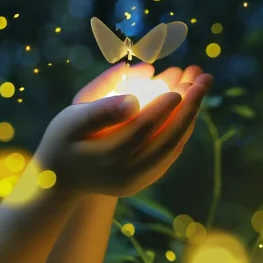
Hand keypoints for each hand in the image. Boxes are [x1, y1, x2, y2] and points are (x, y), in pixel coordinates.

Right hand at [35, 63, 213, 196]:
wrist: (58, 178)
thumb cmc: (61, 141)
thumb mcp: (70, 121)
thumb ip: (100, 110)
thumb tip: (134, 100)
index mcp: (108, 156)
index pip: (144, 128)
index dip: (164, 106)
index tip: (182, 84)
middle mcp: (126, 173)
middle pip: (166, 140)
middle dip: (188, 109)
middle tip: (204, 80)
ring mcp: (136, 181)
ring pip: (171, 149)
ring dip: (189, 119)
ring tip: (200, 90)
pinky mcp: (141, 182)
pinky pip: (167, 156)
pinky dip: (179, 133)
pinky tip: (186, 112)